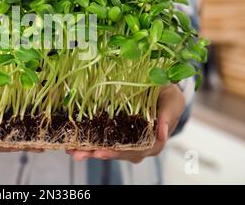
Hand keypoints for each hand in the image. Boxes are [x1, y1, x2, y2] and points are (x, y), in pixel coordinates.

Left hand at [66, 84, 185, 162]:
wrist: (162, 89)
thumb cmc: (168, 95)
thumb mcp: (172, 101)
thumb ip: (167, 115)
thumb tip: (162, 134)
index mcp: (155, 142)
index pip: (135, 151)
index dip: (117, 153)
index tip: (100, 152)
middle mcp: (140, 147)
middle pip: (117, 154)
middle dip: (97, 154)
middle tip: (79, 154)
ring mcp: (129, 142)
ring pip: (108, 150)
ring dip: (90, 151)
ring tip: (72, 151)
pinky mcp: (119, 135)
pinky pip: (104, 141)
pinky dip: (90, 143)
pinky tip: (74, 144)